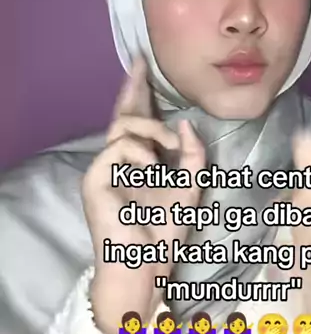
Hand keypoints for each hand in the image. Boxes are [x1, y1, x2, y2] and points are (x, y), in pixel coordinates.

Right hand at [82, 57, 204, 333]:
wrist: (146, 267)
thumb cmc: (165, 233)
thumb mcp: (191, 188)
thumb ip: (192, 156)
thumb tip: (185, 124)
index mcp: (139, 163)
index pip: (137, 120)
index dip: (139, 93)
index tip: (143, 67)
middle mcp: (119, 162)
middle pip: (122, 115)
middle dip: (133, 88)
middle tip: (141, 65)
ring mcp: (104, 170)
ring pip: (122, 126)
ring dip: (151, 129)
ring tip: (170, 145)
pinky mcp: (94, 180)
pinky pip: (117, 148)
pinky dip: (140, 153)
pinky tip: (154, 168)